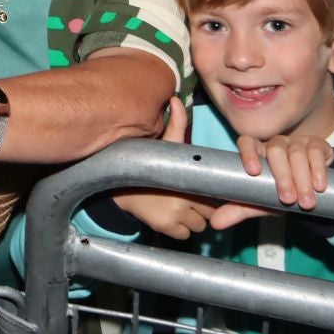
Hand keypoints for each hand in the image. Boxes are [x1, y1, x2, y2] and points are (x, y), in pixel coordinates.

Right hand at [113, 99, 217, 238]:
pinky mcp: (165, 229)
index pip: (215, 193)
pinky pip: (186, 235)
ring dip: (194, 219)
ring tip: (181, 205)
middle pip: (209, 212)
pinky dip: (182, 229)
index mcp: (185, 179)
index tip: (206, 188)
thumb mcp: (162, 143)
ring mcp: (173, 218)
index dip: (213, 191)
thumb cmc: (145, 162)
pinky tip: (173, 216)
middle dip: (203, 206)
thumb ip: (176, 124)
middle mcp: (181, 201)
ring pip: (199, 225)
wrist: (117, 184)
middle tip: (191, 195)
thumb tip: (176, 99)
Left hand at [226, 130, 333, 220]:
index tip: (252, 171)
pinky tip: (319, 186)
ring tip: (306, 202)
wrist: (313, 192)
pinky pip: (315, 153)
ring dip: (301, 179)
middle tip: (288, 200)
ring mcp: (296, 142)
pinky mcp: (316, 145)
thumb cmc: (281, 193)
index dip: (248, 153)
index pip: (247, 143)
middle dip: (282, 176)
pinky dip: (318, 170)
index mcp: (257, 152)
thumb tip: (215, 223)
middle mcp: (275, 144)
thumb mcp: (261, 202)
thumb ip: (238, 210)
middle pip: (275, 151)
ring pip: (296, 154)